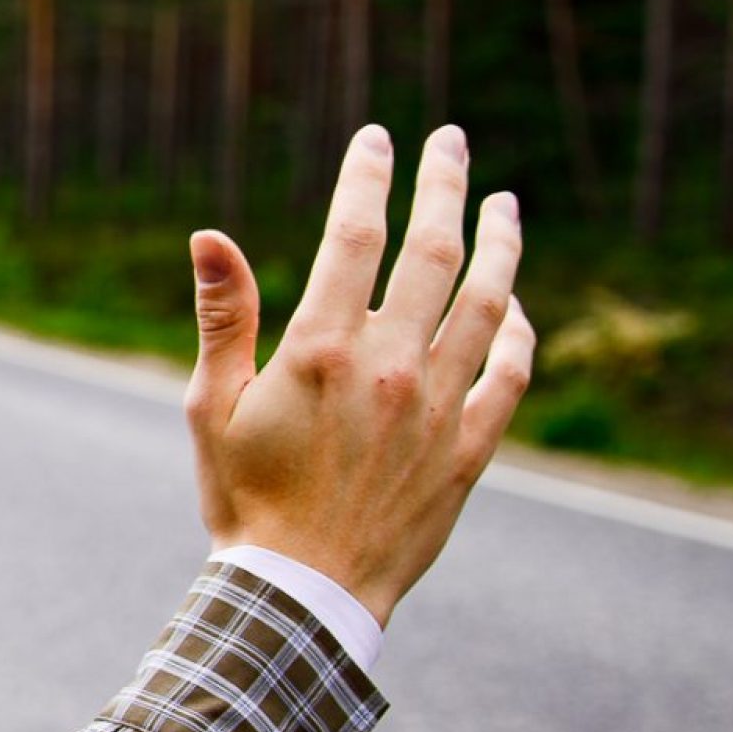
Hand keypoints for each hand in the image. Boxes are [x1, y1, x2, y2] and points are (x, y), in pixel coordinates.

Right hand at [184, 124, 536, 625]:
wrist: (302, 593)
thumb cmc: (245, 498)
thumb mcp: (214, 406)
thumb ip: (224, 316)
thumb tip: (210, 234)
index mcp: (323, 348)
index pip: (357, 234)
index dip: (370, 177)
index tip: (379, 138)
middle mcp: (391, 366)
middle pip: (434, 250)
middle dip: (445, 185)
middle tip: (452, 142)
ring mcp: (439, 406)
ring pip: (489, 301)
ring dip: (502, 243)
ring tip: (505, 203)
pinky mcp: (469, 449)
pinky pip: (511, 373)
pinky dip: (521, 329)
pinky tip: (515, 302)